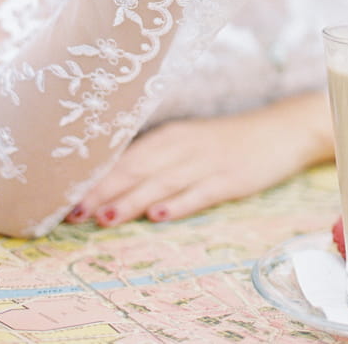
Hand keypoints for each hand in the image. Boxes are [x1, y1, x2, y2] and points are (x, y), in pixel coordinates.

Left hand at [65, 91, 333, 226]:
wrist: (281, 129)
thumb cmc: (228, 140)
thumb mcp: (190, 142)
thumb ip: (158, 159)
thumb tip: (117, 182)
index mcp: (171, 135)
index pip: (127, 156)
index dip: (97, 177)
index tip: (66, 196)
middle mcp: (184, 146)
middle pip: (138, 169)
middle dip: (104, 190)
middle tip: (72, 212)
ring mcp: (208, 163)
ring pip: (163, 182)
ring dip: (133, 200)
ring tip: (104, 217)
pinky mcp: (231, 179)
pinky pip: (201, 193)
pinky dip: (179, 204)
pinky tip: (160, 215)